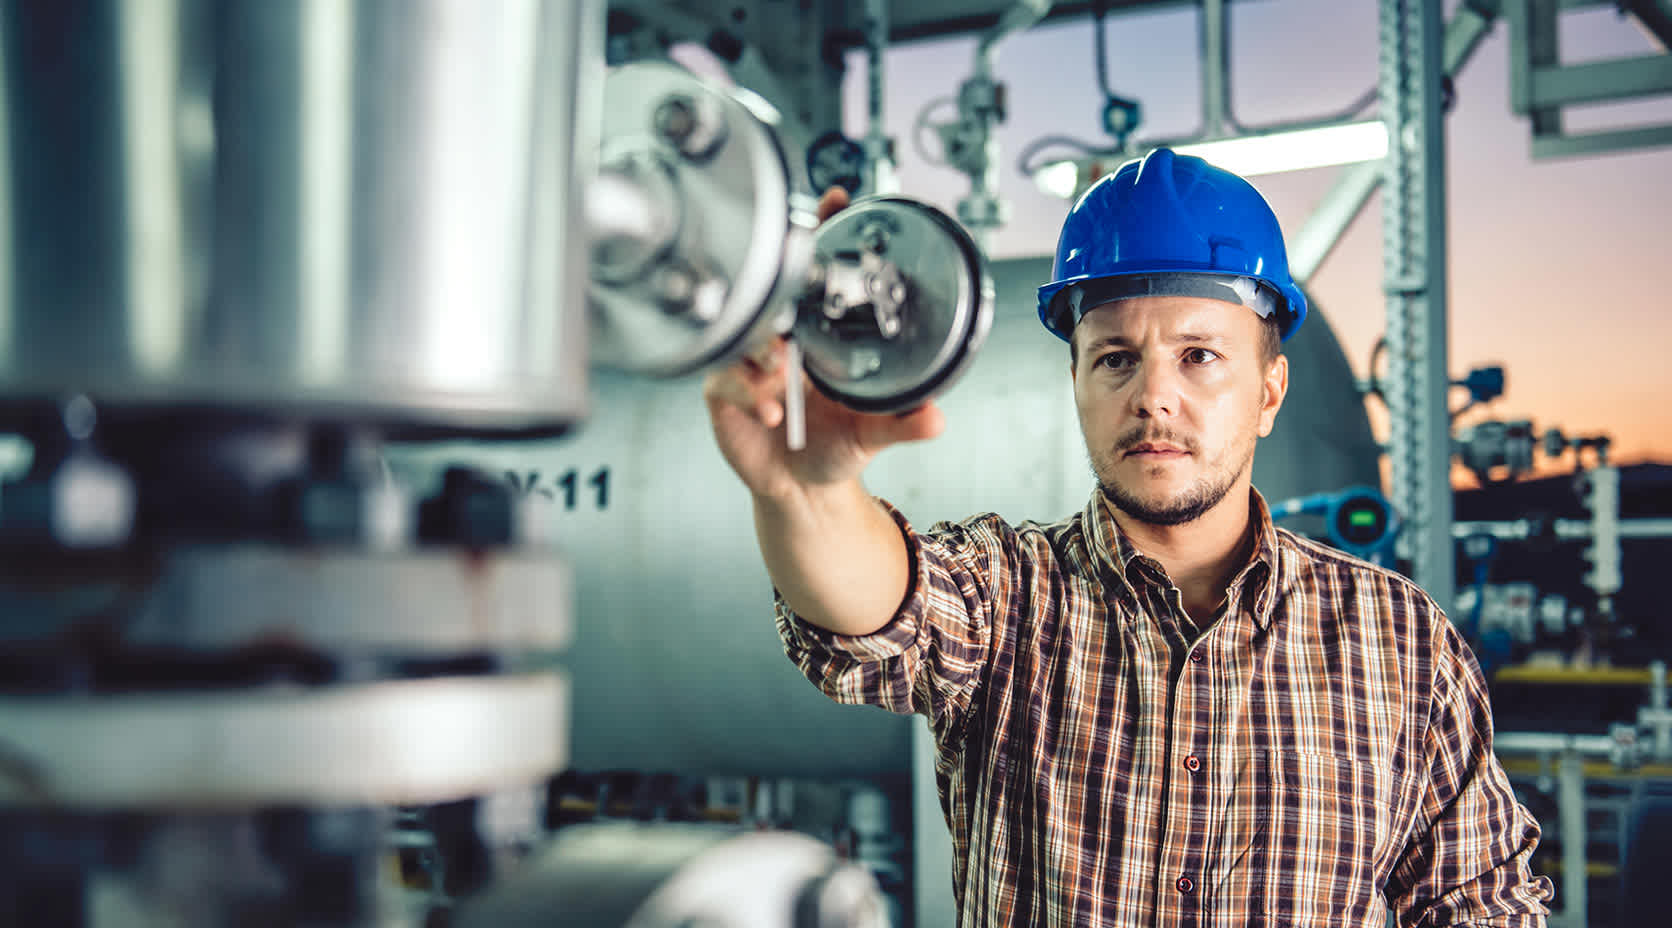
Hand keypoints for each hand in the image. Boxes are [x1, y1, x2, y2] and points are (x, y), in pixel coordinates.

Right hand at [703, 188, 945, 501]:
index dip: (823, 232)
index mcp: (817, 334)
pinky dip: (749, 392)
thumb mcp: (873, 432)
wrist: (800, 488)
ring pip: (746, 337)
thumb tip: (937, 417)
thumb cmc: (834, 446)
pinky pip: (727, 380)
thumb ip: (902, 423)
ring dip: (763, 350)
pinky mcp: (722, 391)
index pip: (817, 273)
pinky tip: (771, 412)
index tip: (837, 198)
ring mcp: (748, 363)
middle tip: (792, 300)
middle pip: (774, 293)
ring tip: (781, 370)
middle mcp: (780, 340)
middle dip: (780, 285)